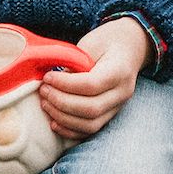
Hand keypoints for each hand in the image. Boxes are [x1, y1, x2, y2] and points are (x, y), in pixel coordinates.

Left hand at [39, 17, 150, 140]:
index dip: (65, 84)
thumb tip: (52, 82)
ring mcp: (118, 107)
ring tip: (46, 103)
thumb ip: (74, 62)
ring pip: (90, 125)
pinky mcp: (110, 115)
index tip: (47, 77)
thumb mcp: (91, 43)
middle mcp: (122, 93)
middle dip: (61, 102)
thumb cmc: (106, 42)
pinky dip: (70, 130)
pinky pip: (90, 131)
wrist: (129, 48)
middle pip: (91, 108)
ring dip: (63, 118)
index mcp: (119, 71)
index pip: (91, 85)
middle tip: (43, 90)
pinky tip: (54, 122)